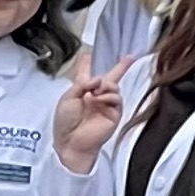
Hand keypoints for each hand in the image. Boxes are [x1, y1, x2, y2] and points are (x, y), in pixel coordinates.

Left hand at [51, 45, 127, 176]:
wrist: (71, 142)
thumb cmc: (65, 122)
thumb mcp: (67, 97)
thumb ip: (82, 83)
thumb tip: (99, 78)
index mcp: (82, 91)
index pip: (89, 75)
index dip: (89, 64)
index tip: (91, 53)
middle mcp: (96, 96)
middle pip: (110, 78)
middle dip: (120, 67)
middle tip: (129, 57)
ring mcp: (106, 105)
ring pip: (114, 86)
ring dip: (106, 85)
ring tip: (95, 93)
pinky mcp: (114, 114)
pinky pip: (117, 99)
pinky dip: (108, 95)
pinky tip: (99, 99)